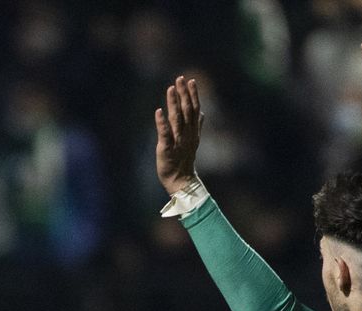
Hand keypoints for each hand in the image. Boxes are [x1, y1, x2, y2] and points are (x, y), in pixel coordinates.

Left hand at [154, 76, 202, 195]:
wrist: (181, 181)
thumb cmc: (185, 161)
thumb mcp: (193, 141)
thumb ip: (198, 126)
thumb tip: (203, 113)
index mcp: (193, 131)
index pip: (194, 109)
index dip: (193, 95)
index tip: (190, 81)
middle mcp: (187, 134)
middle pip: (186, 110)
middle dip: (183, 94)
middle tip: (180, 78)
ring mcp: (178, 141)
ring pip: (177, 119)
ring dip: (174, 103)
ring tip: (170, 89)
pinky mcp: (167, 149)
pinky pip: (165, 134)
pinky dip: (161, 122)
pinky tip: (158, 111)